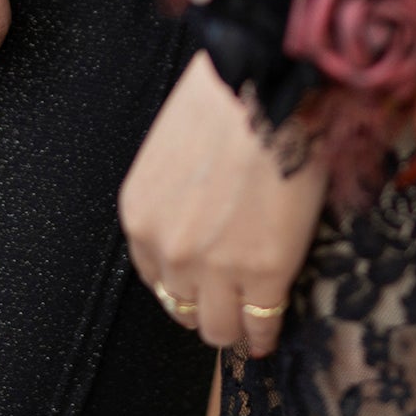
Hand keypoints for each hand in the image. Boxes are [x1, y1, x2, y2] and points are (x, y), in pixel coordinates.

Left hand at [119, 53, 327, 354]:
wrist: (264, 86)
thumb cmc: (221, 100)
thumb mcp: (169, 151)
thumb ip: (173, 197)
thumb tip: (198, 214)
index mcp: (140, 217)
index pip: (154, 277)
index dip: (182, 285)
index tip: (201, 289)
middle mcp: (168, 250)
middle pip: (183, 309)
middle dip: (207, 310)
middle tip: (231, 307)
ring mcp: (216, 266)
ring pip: (218, 327)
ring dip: (236, 326)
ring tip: (253, 321)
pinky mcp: (265, 271)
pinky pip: (262, 322)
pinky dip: (268, 330)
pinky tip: (274, 327)